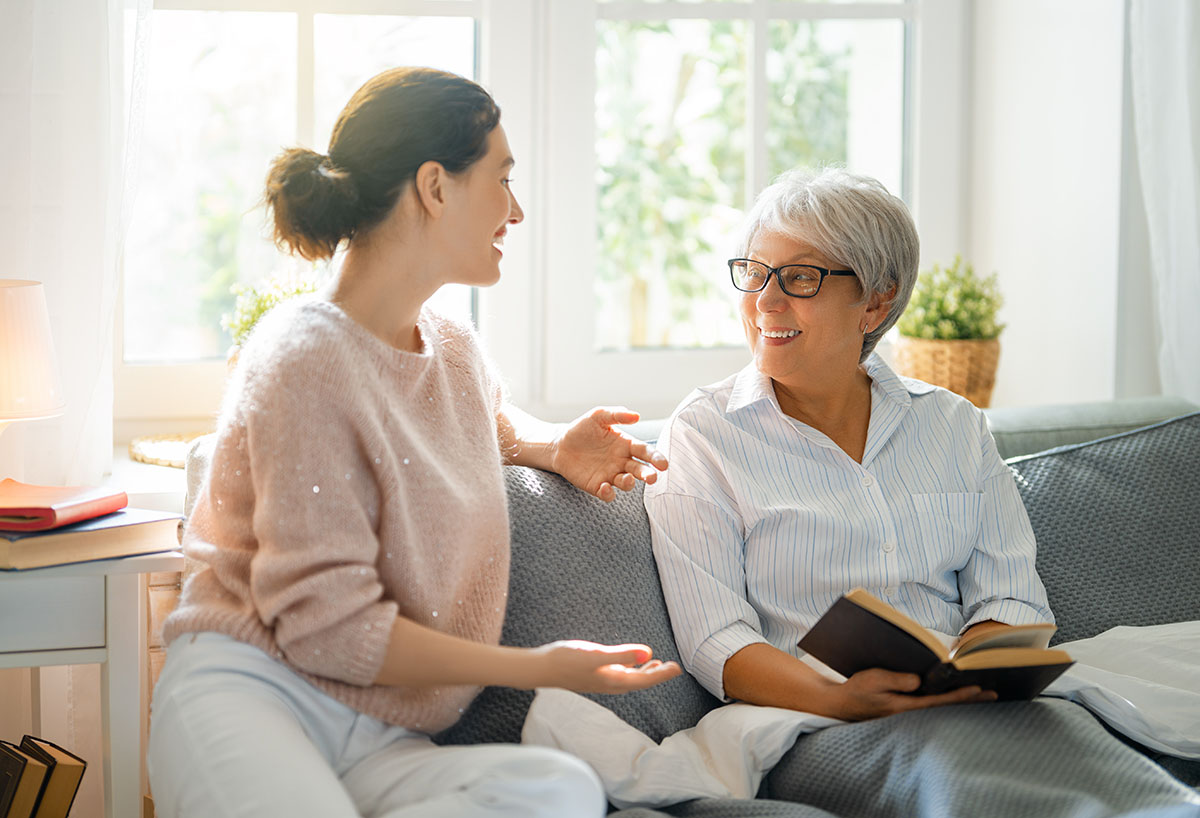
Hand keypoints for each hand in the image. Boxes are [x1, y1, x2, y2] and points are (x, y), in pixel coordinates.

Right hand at [531, 640, 681, 693]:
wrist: (541, 668)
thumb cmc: (566, 660)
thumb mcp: (596, 655)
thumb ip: (622, 654)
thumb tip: (649, 653)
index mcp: (613, 681)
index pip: (644, 679)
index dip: (662, 674)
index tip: (677, 668)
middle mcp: (609, 683)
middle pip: (640, 681)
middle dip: (657, 675)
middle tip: (673, 667)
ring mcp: (601, 680)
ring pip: (630, 678)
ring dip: (645, 672)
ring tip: (658, 664)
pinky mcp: (593, 674)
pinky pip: (618, 674)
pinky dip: (630, 668)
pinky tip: (630, 662)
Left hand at [550, 407, 668, 501]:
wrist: (560, 444)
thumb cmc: (582, 429)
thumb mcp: (598, 416)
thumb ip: (617, 415)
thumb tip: (637, 415)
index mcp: (626, 445)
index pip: (645, 452)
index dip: (656, 458)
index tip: (663, 464)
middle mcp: (621, 462)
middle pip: (640, 470)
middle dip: (649, 474)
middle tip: (653, 477)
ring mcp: (610, 475)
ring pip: (626, 483)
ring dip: (630, 483)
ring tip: (627, 478)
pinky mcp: (597, 486)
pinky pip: (607, 493)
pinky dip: (609, 493)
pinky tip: (605, 487)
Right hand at [832, 668, 996, 720]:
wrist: (843, 704)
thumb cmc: (857, 690)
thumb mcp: (873, 679)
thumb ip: (897, 680)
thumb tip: (919, 680)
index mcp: (904, 706)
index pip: (939, 702)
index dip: (959, 695)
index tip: (978, 689)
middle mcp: (911, 712)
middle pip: (946, 707)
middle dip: (970, 700)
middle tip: (994, 694)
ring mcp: (909, 712)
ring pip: (942, 707)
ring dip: (962, 701)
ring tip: (983, 695)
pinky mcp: (906, 710)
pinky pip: (933, 705)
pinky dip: (948, 700)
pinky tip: (957, 696)